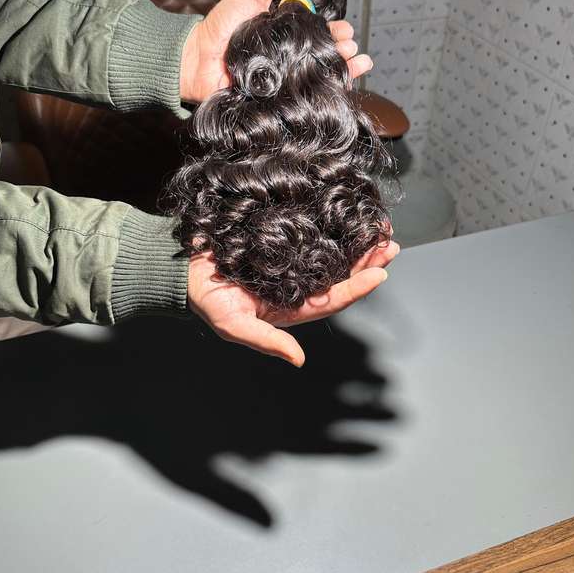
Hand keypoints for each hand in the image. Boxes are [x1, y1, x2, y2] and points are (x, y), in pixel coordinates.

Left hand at [179, 0, 372, 103]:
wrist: (197, 61)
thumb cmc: (220, 26)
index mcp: (284, 30)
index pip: (318, 30)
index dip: (335, 30)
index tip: (347, 29)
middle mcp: (287, 54)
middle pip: (323, 52)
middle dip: (342, 49)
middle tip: (350, 46)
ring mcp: (283, 76)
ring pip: (318, 74)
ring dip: (341, 68)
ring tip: (353, 62)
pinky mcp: (277, 96)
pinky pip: (303, 96)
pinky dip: (323, 93)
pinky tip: (339, 87)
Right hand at [187, 240, 399, 366]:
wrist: (183, 269)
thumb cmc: (207, 299)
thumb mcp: (233, 325)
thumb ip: (266, 341)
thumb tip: (298, 359)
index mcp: (290, 306)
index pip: (332, 298)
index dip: (357, 287)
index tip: (380, 274)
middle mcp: (296, 283)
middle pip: (340, 274)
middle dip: (367, 261)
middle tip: (390, 245)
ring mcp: (290, 259)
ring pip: (333, 252)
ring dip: (357, 242)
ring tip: (380, 229)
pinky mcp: (280, 236)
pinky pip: (313, 231)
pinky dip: (332, 223)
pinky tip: (348, 213)